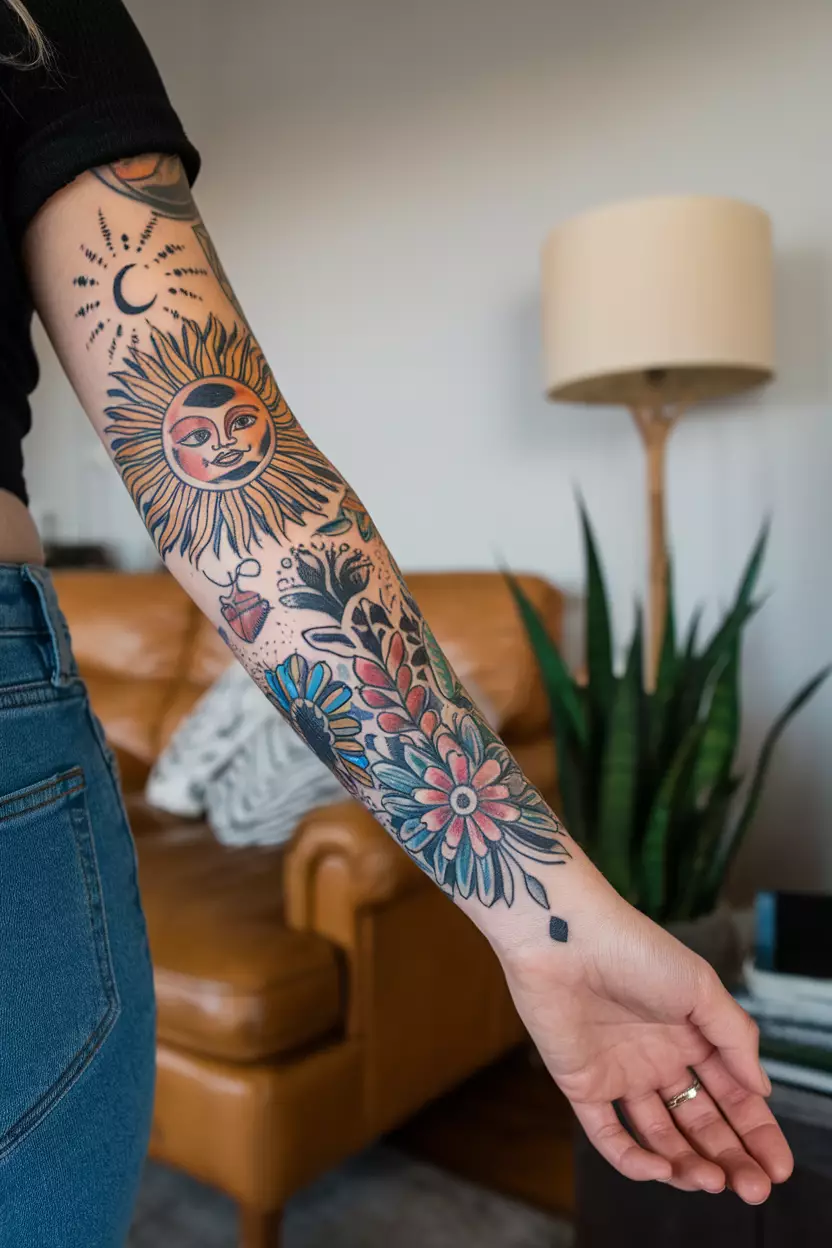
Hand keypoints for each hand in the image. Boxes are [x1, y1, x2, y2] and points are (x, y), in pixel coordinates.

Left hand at [498, 873, 793, 1202]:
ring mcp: (621, 1074)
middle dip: (730, 1157)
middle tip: (753, 1188)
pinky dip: (633, 1160)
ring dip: (688, 1164)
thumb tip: (763, 1088)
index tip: (778, 1168)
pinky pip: (608, 1135)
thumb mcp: (701, 987)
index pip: (732, 1094)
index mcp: (691, 1034)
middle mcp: (658, 1058)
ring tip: (713, 1182)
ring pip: (660, 1136)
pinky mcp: (583, 1084)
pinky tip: (662, 1169)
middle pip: (700, 1122)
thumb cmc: (636, 951)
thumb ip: (735, 1038)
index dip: (756, 1132)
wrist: (564, 937)